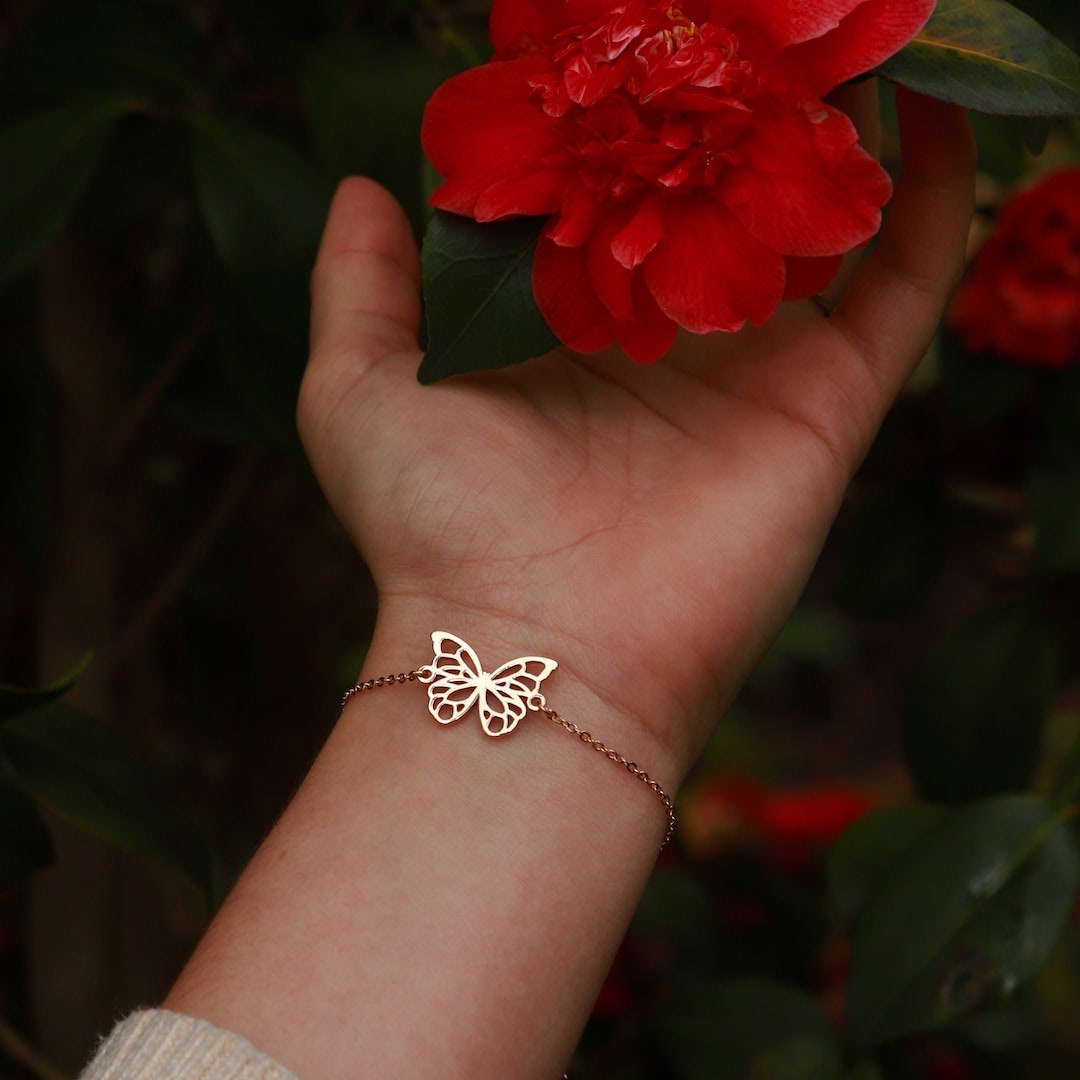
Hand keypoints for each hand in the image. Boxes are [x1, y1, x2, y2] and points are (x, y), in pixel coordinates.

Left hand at [299, 88, 974, 788]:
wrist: (535, 653)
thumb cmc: (435, 527)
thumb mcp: (359, 389)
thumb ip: (361, 286)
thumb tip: (365, 186)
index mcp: (568, 323)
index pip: (615, 186)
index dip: (628, 106)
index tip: (636, 29)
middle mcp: (667, 338)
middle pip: (724, 192)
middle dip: (742, 105)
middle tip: (758, 19)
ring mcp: (755, 368)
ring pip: (820, 222)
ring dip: (838, 129)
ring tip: (845, 34)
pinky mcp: (830, 402)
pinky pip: (901, 282)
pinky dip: (930, 195)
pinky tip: (922, 102)